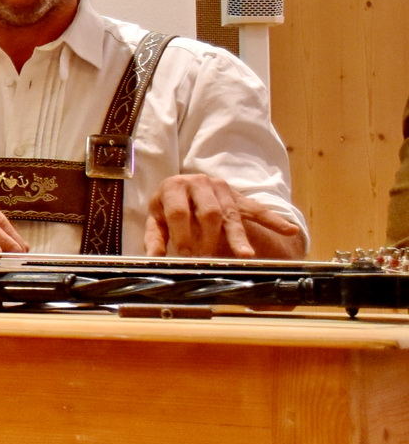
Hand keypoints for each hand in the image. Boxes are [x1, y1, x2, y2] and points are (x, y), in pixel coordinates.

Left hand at [142, 174, 305, 257]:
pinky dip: (273, 220)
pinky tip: (289, 230)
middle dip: (210, 238)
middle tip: (210, 259)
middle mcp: (199, 183)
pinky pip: (257, 210)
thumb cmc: (167, 207)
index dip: (183, 234)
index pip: (179, 212)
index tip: (187, 255)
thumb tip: (153, 260)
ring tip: (246, 255)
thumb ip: (155, 239)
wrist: (183, 186)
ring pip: (232, 215)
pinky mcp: (238, 197)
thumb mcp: (156, 219)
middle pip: (209, 212)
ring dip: (239, 237)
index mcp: (173, 187)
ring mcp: (221, 189)